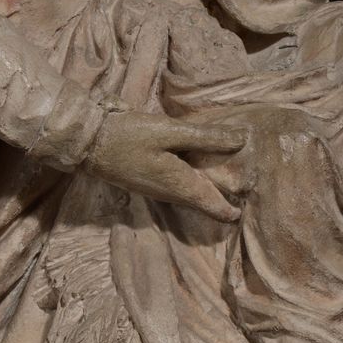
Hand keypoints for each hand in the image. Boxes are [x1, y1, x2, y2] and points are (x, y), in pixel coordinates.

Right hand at [84, 110, 247, 221]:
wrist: (88, 144)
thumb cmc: (130, 137)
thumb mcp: (170, 132)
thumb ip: (206, 138)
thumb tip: (242, 140)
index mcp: (182, 187)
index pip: (217, 210)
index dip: (236, 210)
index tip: (254, 198)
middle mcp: (171, 195)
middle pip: (206, 203)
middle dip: (226, 195)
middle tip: (248, 179)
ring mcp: (158, 190)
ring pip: (192, 193)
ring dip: (210, 185)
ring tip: (230, 168)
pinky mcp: (148, 180)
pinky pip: (179, 185)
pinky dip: (194, 176)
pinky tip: (197, 160)